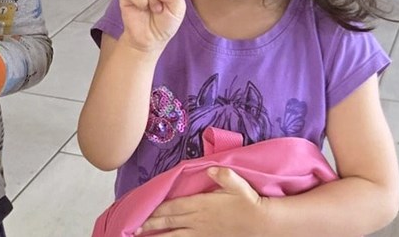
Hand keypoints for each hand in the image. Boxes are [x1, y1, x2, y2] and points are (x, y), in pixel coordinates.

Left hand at [138, 167, 265, 235]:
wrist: (264, 224)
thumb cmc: (249, 203)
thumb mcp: (237, 183)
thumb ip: (223, 175)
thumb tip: (211, 168)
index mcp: (200, 204)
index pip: (172, 207)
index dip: (156, 211)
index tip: (142, 213)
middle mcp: (198, 220)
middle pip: (169, 223)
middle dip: (150, 226)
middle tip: (134, 230)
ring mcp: (203, 234)